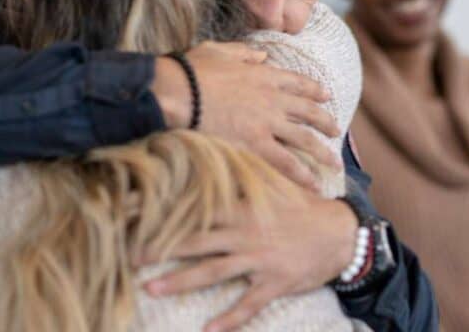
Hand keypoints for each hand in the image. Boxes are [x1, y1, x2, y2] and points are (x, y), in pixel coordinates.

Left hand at [143, 193, 358, 331]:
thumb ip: (244, 176)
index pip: (194, 206)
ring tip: (151, 290)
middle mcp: (245, 233)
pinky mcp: (274, 282)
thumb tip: (215, 154)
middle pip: (196, 240)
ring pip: (214, 272)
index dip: (164, 207)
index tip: (132, 209)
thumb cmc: (302, 208)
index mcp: (242, 208)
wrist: (340, 233)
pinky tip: (208, 331)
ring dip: (181, 282)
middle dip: (160, 247)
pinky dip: (229, 319)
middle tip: (127, 254)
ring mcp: (259, 259)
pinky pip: (248, 304)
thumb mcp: (274, 186)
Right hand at [152, 41, 341, 189]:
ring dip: (323, 152)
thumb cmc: (192, 71)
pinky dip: (303, 175)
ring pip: (305, 140)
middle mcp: (273, 99)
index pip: (298, 83)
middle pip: (309, 112)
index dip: (314, 90)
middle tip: (336, 130)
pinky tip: (315, 185)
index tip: (325, 95)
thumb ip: (244, 53)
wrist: (179, 92)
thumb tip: (262, 54)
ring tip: (336, 164)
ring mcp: (268, 123)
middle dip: (325, 122)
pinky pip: (287, 163)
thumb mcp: (221, 51)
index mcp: (265, 75)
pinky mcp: (256, 145)